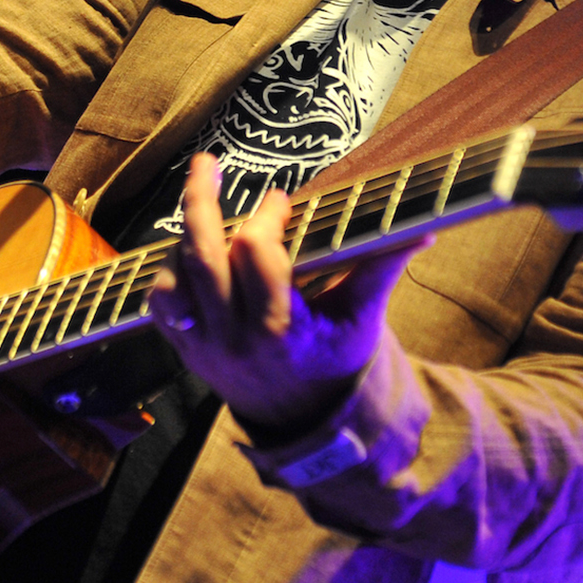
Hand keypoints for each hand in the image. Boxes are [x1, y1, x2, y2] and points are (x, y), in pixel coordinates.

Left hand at [148, 154, 430, 435]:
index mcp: (282, 329)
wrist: (302, 419)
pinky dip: (168, 269)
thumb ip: (381, 269)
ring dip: (183, 237)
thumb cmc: (335, 359)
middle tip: (207, 163)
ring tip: (200, 205)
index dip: (266, 218)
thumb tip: (424, 229)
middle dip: (200, 201)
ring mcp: (202, 346)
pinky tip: (188, 248)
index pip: (256, 256)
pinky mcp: (183, 347)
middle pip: (202, 257)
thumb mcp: (362, 319)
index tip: (281, 201)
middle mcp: (234, 338)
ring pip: (173, 278)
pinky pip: (158, 302)